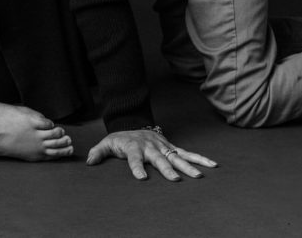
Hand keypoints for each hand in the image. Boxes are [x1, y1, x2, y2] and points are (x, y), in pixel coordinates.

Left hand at [86, 129, 216, 180]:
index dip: (136, 167)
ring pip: (176, 156)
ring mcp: (162, 146)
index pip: (134, 158)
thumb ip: (98, 152)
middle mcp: (150, 146)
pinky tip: (212, 165)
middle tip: (175, 179)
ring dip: (187, 165)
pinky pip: (187, 153)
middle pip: (159, 158)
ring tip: (199, 175)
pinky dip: (199, 158)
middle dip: (166, 168)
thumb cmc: (120, 139)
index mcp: (133, 146)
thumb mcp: (106, 143)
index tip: (142, 177)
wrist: (133, 123)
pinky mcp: (171, 147)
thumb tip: (88, 161)